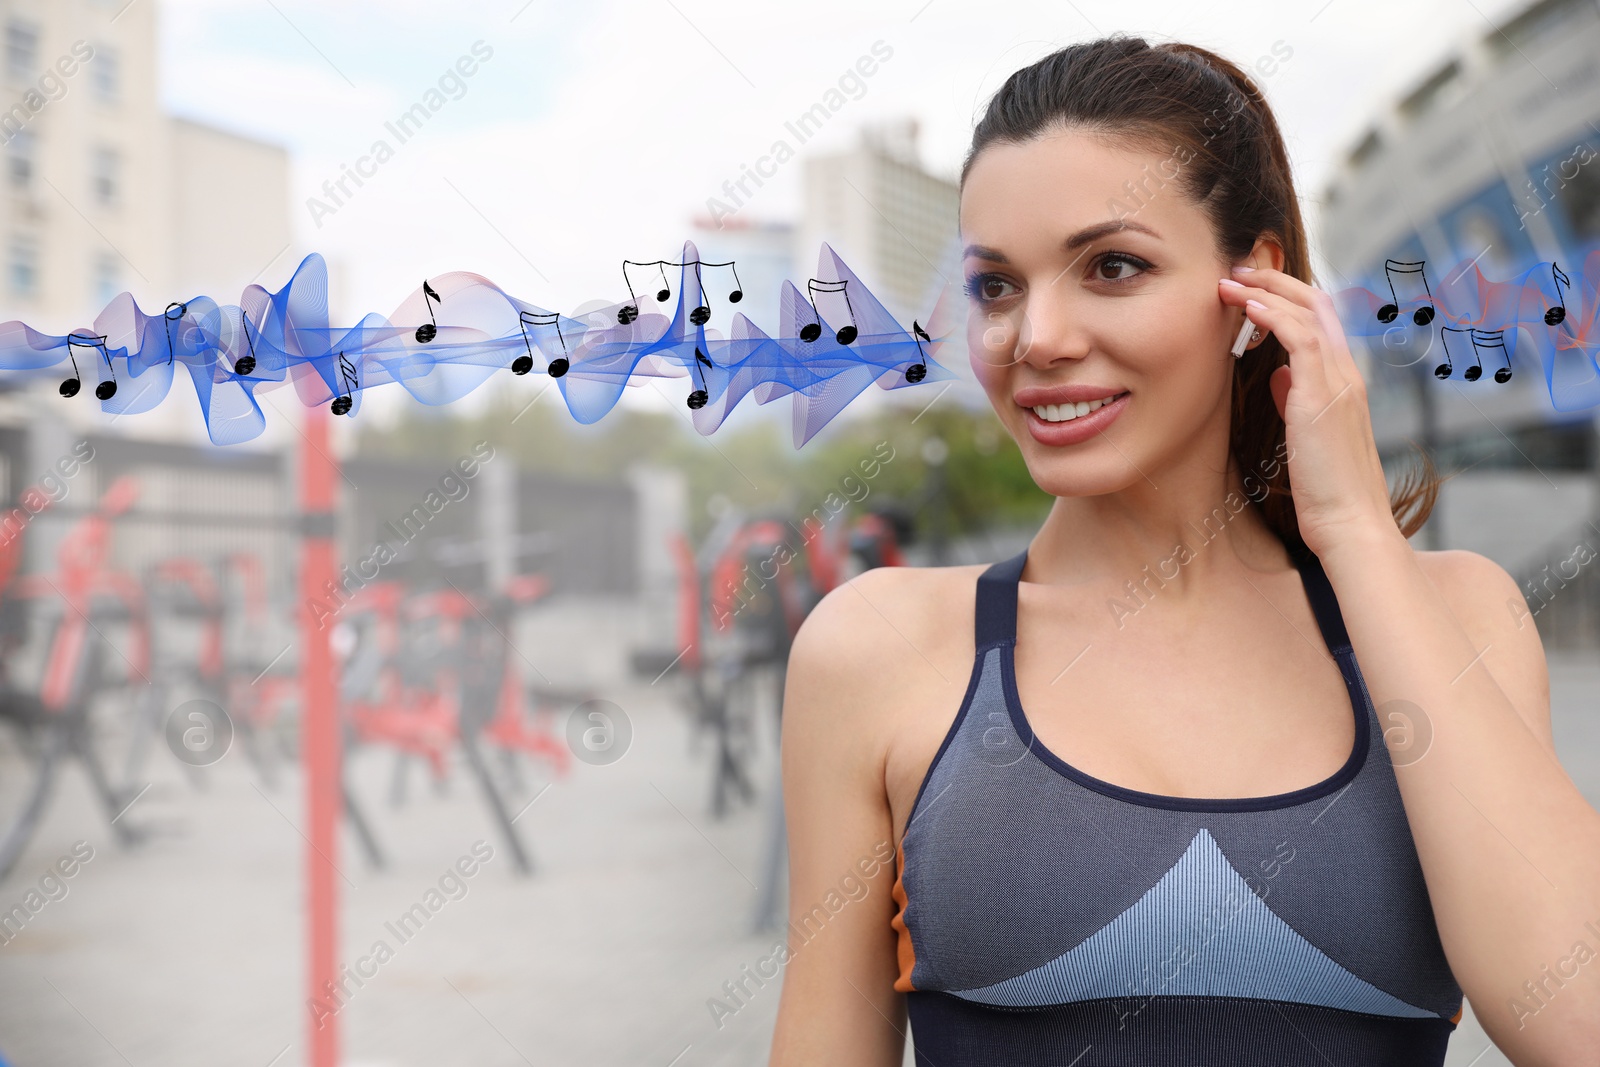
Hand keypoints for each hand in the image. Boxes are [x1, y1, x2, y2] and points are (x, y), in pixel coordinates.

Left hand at [1217, 266, 1398, 558]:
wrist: (1350, 524)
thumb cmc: (1326, 489)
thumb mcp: (1307, 435)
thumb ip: (1296, 399)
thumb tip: (1278, 376)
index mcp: (1344, 382)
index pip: (1321, 321)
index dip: (1286, 298)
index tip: (1250, 289)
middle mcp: (1347, 375)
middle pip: (1318, 304)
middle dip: (1275, 281)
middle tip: (1237, 271)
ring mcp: (1339, 383)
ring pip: (1308, 313)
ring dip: (1266, 291)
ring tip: (1231, 280)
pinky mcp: (1323, 397)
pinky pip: (1300, 340)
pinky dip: (1273, 317)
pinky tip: (1247, 307)